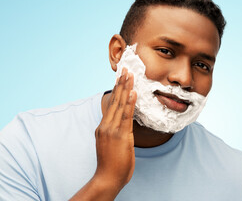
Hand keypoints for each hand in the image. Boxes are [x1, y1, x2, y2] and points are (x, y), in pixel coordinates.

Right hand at [70, 68, 136, 199]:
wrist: (107, 179)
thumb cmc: (111, 165)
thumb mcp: (112, 145)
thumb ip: (117, 133)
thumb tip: (125, 126)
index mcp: (103, 127)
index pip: (111, 104)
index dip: (116, 89)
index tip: (121, 77)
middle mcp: (105, 125)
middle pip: (114, 100)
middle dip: (120, 83)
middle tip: (125, 68)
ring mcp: (112, 130)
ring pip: (119, 104)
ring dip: (125, 88)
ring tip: (129, 74)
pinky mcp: (120, 135)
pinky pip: (126, 116)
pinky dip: (129, 103)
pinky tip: (133, 92)